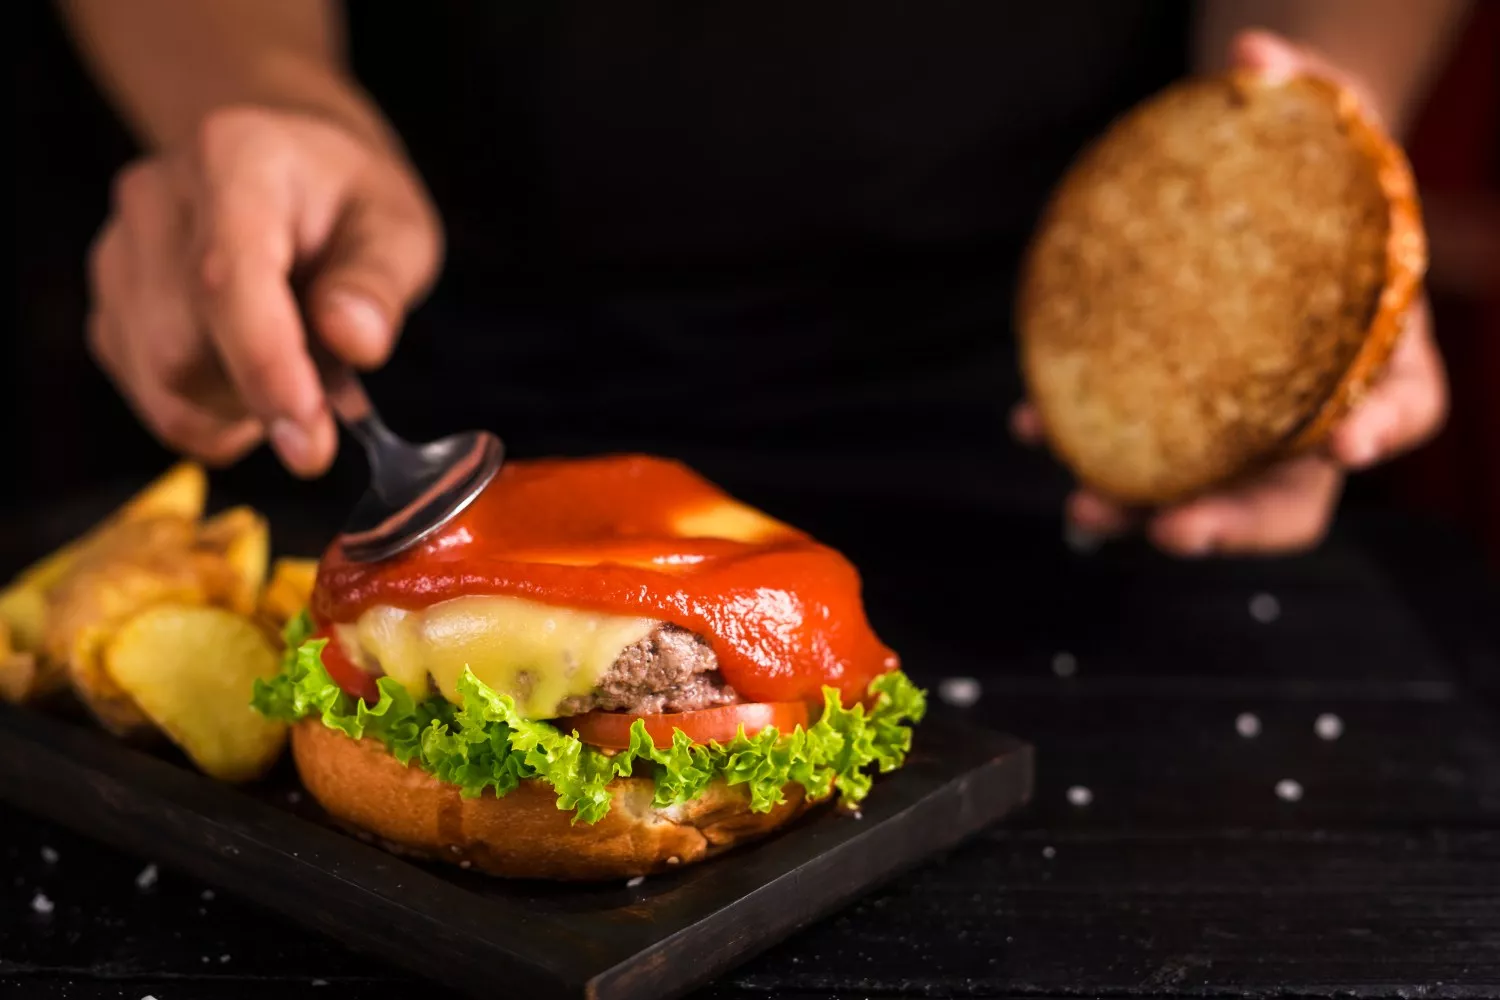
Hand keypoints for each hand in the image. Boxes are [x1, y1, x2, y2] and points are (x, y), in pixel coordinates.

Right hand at [87, 106, 442, 476]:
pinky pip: (155, 399)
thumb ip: (379, 283)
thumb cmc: (348, 201)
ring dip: (243, 411)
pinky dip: (216, 417)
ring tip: (297, 369)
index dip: (264, 366)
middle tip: (332, 390)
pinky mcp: (110, 307)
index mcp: (234, 160)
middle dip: (264, 399)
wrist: (287, 168)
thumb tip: (356, 341)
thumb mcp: (396, 227)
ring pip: (162, 383)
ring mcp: (118, 254)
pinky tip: (255, 379)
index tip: (310, 439)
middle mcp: (155, 201)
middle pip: (182, 347)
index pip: (225, 278)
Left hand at [1011, 30, 1448, 556]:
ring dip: (1144, 514)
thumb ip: (1303, 92)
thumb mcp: (1320, 123)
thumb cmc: (1308, 173)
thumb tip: (1251, 55)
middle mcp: (1313, 410)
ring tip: (1086, 509)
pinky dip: (1085, 444)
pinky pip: (1136, 450)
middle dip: (1236, 523)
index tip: (1344, 439)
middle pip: (1293, 493)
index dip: (1380, 428)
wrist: (1261, 200)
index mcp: (1379, 353)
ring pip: (1206, 498)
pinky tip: (1032, 422)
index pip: (1402, 405)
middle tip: (1178, 530)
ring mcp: (1241, 430)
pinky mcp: (1177, 422)